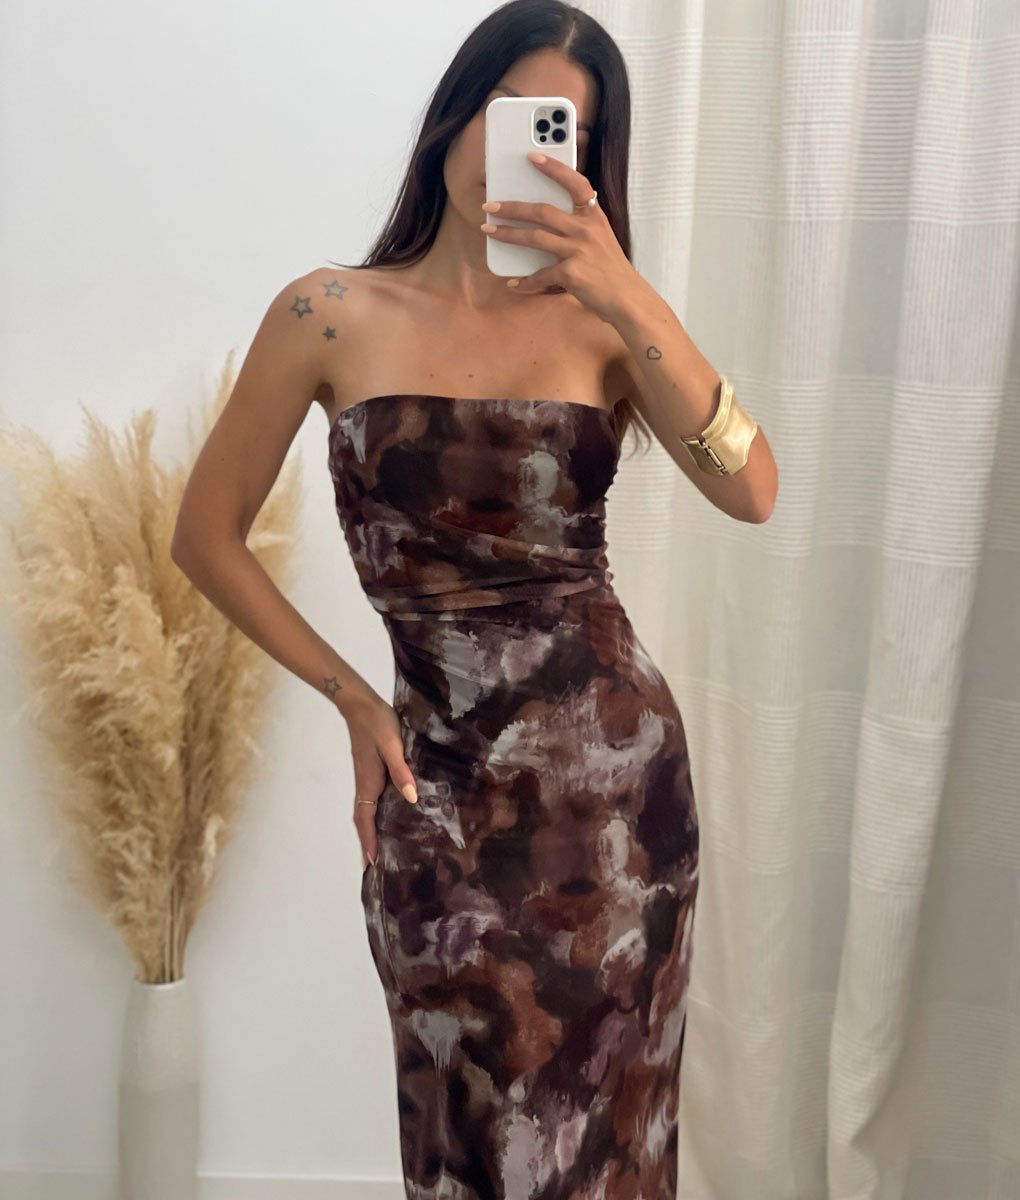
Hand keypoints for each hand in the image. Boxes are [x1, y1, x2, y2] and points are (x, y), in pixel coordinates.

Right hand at [340, 693, 417, 870]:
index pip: (365, 819)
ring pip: (368, 811)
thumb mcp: (392, 746)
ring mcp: (367, 778)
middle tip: (376, 866)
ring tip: (382, 849)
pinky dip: (376, 815)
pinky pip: (372, 800)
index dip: (368, 841)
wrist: (361, 705)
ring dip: (371, 830)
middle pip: (364, 820)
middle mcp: (366, 785)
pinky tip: (390, 815)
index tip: (371, 864)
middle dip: (368, 843)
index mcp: (368, 783)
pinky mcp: (371, 770)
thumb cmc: (377, 724)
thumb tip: (411, 798)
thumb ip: (401, 771)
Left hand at [480, 151, 643, 323]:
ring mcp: (578, 251)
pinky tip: (514, 282)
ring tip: (489, 231)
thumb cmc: (610, 269)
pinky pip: (540, 275)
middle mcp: (586, 230)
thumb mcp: (600, 238)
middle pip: (542, 211)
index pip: (575, 183)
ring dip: (508, 234)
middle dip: (512, 207)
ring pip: (535, 238)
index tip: (532, 157)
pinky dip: (525, 280)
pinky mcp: (571, 274)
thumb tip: (543, 220)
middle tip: (490, 206)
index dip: (554, 168)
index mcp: (594, 217)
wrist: (627, 298)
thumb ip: (578, 225)